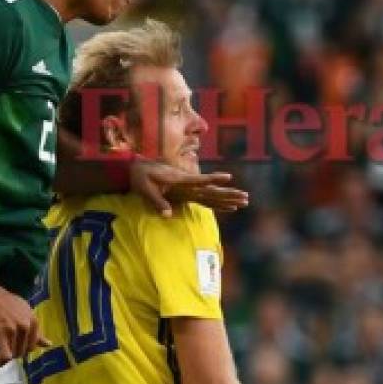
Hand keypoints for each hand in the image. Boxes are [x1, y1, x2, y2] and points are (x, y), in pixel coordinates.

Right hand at [0, 283, 49, 366]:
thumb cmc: (2, 303)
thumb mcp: (24, 311)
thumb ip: (35, 329)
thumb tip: (49, 344)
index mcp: (33, 321)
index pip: (33, 344)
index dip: (23, 348)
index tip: (13, 346)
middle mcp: (26, 326)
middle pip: (24, 351)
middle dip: (14, 353)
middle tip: (3, 349)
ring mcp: (14, 331)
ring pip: (14, 355)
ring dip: (4, 358)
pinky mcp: (1, 335)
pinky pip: (4, 357)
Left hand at [130, 160, 248, 217]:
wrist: (136, 168)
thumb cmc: (140, 177)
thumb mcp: (145, 189)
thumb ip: (158, 201)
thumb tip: (168, 215)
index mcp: (180, 180)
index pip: (200, 180)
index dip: (214, 179)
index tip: (229, 177)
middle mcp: (188, 183)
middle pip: (212, 189)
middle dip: (230, 194)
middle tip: (246, 197)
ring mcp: (189, 187)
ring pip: (213, 194)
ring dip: (228, 198)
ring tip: (244, 201)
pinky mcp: (188, 191)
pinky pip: (206, 198)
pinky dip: (218, 203)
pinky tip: (228, 207)